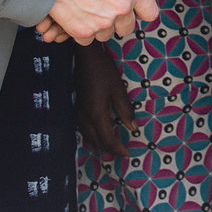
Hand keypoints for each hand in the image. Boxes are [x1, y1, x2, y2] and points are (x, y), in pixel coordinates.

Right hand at [41, 0, 158, 45]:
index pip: (150, 12)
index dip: (141, 8)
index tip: (132, 6)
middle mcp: (120, 9)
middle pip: (127, 27)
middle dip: (118, 19)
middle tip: (103, 5)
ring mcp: (101, 23)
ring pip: (106, 33)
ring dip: (99, 24)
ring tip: (87, 6)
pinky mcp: (82, 31)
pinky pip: (87, 38)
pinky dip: (82, 29)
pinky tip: (75, 14)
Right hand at [75, 42, 135, 156]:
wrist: (85, 57)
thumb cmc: (104, 71)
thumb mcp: (118, 89)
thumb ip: (125, 110)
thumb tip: (133, 129)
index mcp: (97, 114)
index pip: (107, 140)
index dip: (118, 149)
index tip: (128, 154)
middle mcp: (85, 117)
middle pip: (97, 142)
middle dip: (109, 149)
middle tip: (122, 152)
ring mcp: (79, 112)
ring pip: (88, 137)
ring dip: (100, 144)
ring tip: (112, 146)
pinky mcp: (78, 107)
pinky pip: (83, 129)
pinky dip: (92, 136)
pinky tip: (99, 133)